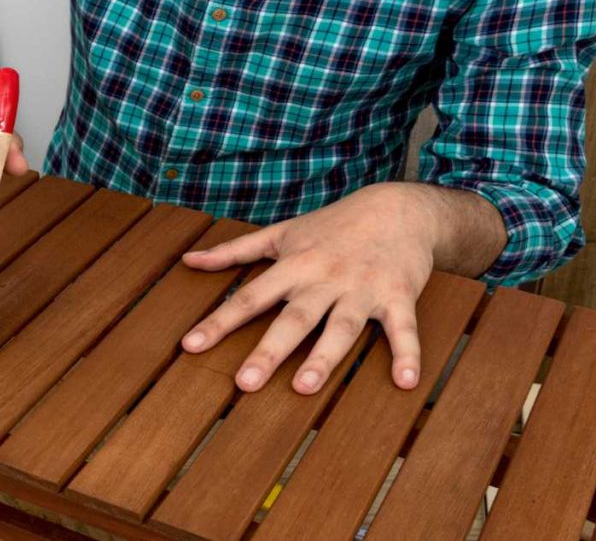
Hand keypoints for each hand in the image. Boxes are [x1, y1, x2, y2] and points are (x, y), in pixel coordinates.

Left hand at [181, 182, 501, 394]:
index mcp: (293, 265)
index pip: (249, 297)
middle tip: (245, 383)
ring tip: (304, 387)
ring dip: (324, 357)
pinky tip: (405, 381)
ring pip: (340, 326)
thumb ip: (234, 251)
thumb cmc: (332, 225)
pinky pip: (403, 328)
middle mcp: (324, 278)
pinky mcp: (399, 295)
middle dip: (269, 350)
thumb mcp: (281, 232)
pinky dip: (407, 353)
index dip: (219, 321)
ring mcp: (362, 288)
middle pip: (293, 318)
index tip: (191, 346)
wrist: (398, 207)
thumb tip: (188, 260)